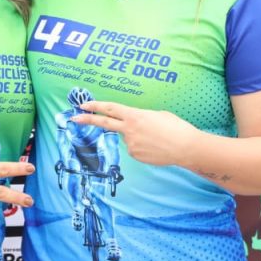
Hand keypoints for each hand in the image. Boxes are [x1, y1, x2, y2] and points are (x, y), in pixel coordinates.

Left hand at [71, 101, 198, 166]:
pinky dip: (143, 147)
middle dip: (87, 120)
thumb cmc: (176, 127)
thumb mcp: (158, 115)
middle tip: (74, 118)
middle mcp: (129, 129)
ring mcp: (131, 144)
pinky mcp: (135, 155)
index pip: (110, 108)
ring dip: (138, 137)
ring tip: (157, 138)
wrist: (185, 147)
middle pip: (104, 123)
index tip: (83, 105)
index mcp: (135, 115)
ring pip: (128, 138)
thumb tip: (134, 123)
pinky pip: (135, 148)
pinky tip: (156, 147)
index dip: (96, 106)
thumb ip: (141, 117)